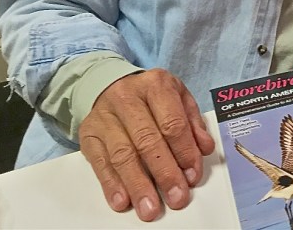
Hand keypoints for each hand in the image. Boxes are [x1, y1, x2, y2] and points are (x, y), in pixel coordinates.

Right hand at [79, 69, 214, 221]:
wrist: (110, 86)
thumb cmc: (150, 97)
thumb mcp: (178, 98)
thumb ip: (192, 122)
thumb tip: (204, 148)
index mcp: (156, 85)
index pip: (173, 123)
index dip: (184, 152)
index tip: (192, 176)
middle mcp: (127, 98)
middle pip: (147, 141)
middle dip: (164, 173)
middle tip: (176, 197)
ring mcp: (104, 117)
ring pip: (122, 155)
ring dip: (138, 185)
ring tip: (150, 207)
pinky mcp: (88, 135)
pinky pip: (100, 163)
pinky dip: (112, 185)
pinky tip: (123, 201)